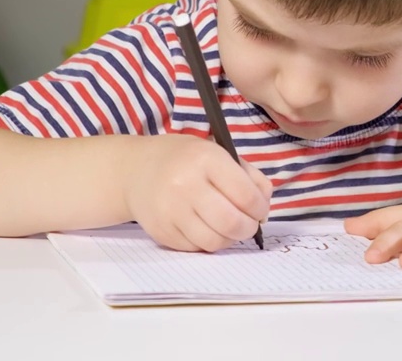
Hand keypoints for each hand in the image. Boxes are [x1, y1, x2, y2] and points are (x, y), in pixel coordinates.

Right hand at [123, 134, 271, 251]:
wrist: (137, 171)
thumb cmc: (186, 161)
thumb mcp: (218, 153)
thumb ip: (248, 176)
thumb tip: (264, 206)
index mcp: (205, 159)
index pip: (245, 195)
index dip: (260, 208)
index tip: (260, 209)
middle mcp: (185, 185)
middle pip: (231, 222)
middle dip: (249, 228)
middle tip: (249, 224)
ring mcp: (170, 211)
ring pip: (215, 242)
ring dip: (230, 238)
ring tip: (229, 226)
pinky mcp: (161, 232)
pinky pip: (196, 248)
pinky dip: (208, 242)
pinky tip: (207, 227)